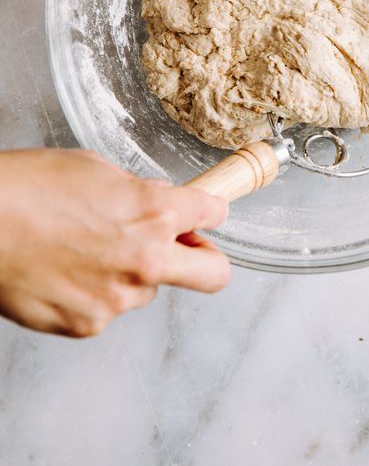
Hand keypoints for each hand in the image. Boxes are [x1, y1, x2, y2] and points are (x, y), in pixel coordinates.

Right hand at [0, 148, 229, 336]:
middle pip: (214, 274)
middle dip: (205, 258)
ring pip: (149, 290)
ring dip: (133, 272)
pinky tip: (66, 269)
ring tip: (87, 249)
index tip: (201, 214)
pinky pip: (108, 308)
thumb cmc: (28, 187)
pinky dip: (96, 292)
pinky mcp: (88, 325)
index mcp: (154, 213)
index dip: (207, 210)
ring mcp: (118, 299)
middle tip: (181, 247)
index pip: (213, 213)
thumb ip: (139, 191)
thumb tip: (160, 200)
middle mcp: (146, 261)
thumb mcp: (96, 169)